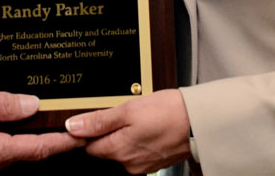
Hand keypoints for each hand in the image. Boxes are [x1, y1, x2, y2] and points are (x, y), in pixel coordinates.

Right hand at [0, 91, 82, 175]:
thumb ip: (2, 105)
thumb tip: (31, 105)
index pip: (40, 149)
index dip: (64, 142)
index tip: (83, 135)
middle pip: (27, 149)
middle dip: (45, 134)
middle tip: (62, 115)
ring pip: (9, 148)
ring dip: (21, 132)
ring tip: (31, 111)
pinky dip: (2, 134)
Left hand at [64, 89, 191, 173]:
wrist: (200, 121)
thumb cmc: (169, 112)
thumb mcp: (128, 109)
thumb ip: (98, 120)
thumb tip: (73, 127)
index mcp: (119, 151)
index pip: (89, 146)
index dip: (88, 130)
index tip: (94, 117)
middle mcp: (129, 164)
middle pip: (105, 148)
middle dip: (109, 131)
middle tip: (124, 112)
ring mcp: (143, 166)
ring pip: (122, 149)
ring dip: (125, 134)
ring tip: (140, 117)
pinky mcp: (155, 163)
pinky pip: (138, 150)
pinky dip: (139, 138)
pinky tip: (149, 125)